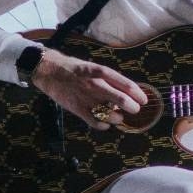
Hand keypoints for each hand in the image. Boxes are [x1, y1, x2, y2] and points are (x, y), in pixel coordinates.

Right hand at [31, 48, 147, 130]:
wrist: (49, 70)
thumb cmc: (74, 68)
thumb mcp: (93, 67)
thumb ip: (108, 79)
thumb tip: (126, 91)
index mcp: (101, 72)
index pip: (126, 85)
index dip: (138, 94)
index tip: (143, 100)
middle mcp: (95, 85)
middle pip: (122, 100)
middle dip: (132, 107)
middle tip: (134, 109)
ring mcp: (86, 98)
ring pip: (110, 114)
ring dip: (118, 118)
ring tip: (118, 116)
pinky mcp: (77, 109)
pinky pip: (95, 122)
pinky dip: (104, 125)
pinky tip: (105, 123)